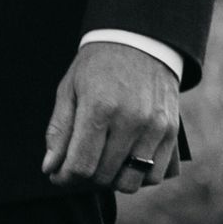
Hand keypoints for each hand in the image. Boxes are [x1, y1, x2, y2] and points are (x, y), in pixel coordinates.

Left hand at [42, 40, 181, 193]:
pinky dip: (140, 175)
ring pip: (132, 182)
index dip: (65, 177)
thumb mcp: (69, 89)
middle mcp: (131, 120)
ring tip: (103, 163)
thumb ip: (59, 130)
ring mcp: (155, 128)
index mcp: (100, 107)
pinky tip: (126, 161)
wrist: (140, 41)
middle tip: (78, 164)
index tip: (58, 174)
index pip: (81, 164)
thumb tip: (50, 168)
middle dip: (85, 177)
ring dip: (113, 180)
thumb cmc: (98, 65)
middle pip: (104, 176)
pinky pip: (157, 174)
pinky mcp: (172, 132)